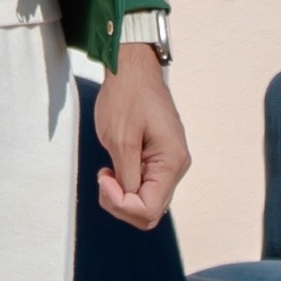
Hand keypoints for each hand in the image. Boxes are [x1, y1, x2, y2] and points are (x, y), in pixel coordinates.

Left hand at [92, 41, 188, 230]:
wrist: (133, 69)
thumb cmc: (126, 96)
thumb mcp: (120, 139)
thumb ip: (127, 176)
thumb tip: (129, 199)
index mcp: (171, 162)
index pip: (148, 209)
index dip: (120, 204)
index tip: (104, 178)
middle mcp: (177, 166)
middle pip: (150, 211)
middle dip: (121, 204)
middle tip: (104, 178)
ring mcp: (171, 161)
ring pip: (148, 201)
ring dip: (123, 195)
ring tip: (107, 172)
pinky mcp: (162, 157)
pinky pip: (147, 185)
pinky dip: (128, 185)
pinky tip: (115, 169)